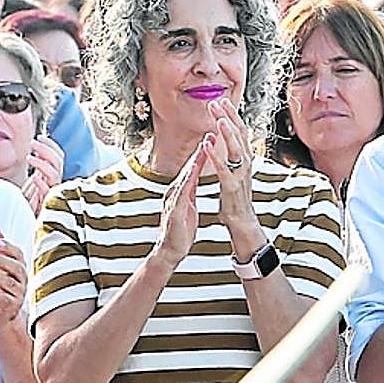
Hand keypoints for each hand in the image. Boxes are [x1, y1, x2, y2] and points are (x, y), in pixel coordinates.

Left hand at [0, 228, 27, 325]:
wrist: (3, 314)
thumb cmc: (0, 289)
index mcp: (18, 269)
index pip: (18, 255)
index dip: (9, 248)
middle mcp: (20, 281)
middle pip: (18, 268)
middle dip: (3, 261)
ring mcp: (17, 295)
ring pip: (10, 284)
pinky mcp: (10, 308)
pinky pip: (4, 300)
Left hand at [21, 134, 64, 214]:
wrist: (27, 225)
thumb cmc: (28, 204)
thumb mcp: (31, 183)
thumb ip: (35, 170)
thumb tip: (33, 150)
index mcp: (53, 177)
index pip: (58, 156)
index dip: (51, 145)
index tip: (40, 137)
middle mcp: (55, 184)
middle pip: (58, 162)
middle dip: (47, 149)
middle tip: (34, 143)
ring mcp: (53, 194)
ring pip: (54, 174)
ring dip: (43, 163)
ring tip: (29, 157)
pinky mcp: (47, 206)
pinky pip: (48, 193)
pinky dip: (42, 184)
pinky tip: (34, 177)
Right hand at [151, 144, 204, 269]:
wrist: (169, 251)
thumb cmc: (180, 230)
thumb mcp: (187, 206)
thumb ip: (189, 191)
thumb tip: (193, 178)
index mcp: (180, 191)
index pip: (194, 168)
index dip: (204, 152)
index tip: (214, 136)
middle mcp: (175, 191)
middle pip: (189, 167)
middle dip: (201, 150)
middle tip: (211, 131)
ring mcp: (173, 199)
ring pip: (186, 176)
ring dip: (195, 160)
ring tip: (205, 146)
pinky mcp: (174, 210)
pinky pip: (182, 193)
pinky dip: (188, 180)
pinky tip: (194, 172)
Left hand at [203, 98, 257, 233]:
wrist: (241, 220)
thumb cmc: (235, 197)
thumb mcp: (234, 172)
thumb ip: (232, 155)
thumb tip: (228, 139)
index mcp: (244, 158)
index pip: (239, 131)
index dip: (231, 115)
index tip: (221, 101)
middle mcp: (245, 163)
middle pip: (239, 135)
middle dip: (228, 117)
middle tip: (216, 101)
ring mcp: (240, 174)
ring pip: (235, 149)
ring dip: (226, 132)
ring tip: (217, 118)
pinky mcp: (232, 186)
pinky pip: (223, 168)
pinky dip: (215, 155)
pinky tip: (206, 144)